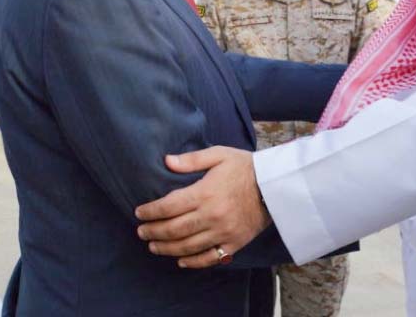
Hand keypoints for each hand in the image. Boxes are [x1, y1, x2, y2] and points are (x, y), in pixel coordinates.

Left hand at [135, 146, 270, 268]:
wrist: (276, 185)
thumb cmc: (246, 166)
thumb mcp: (220, 155)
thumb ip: (192, 160)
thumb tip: (166, 161)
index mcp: (205, 193)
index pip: (168, 207)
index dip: (150, 211)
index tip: (139, 212)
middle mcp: (212, 215)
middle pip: (174, 230)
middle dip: (153, 232)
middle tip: (141, 232)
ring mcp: (223, 232)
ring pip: (187, 246)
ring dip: (166, 248)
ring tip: (154, 246)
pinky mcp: (234, 243)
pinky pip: (209, 258)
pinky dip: (192, 262)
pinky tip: (180, 261)